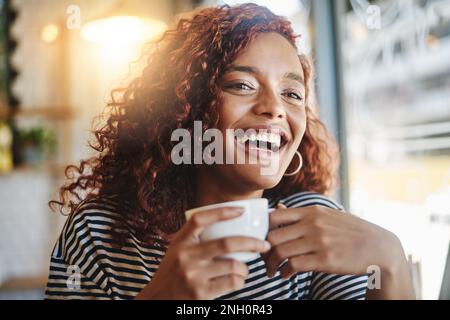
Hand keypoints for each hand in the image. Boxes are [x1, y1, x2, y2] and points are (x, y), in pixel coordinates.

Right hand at [136, 206, 270, 299]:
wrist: (157, 298)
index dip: (222, 212)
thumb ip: (195, 237)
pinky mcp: (201, 293)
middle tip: (265, 244)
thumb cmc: (173, 270)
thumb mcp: (178, 249)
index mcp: (180, 241)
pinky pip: (232, 283)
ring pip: (234, 266)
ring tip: (244, 269)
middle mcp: (186, 256)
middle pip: (227, 243)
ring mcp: (193, 275)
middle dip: (252, 243)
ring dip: (245, 268)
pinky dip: (240, 281)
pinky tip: (237, 280)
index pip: (200, 219)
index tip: (242, 210)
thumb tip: (228, 221)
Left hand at [263, 204, 405, 278]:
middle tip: (265, 259)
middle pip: (273, 236)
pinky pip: (294, 266)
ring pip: (281, 252)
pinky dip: (285, 272)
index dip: (262, 229)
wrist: (379, 247)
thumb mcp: (327, 215)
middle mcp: (312, 224)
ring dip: (272, 264)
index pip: (274, 216)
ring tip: (272, 270)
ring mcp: (318, 242)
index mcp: (311, 211)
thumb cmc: (350, 231)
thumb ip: (301, 213)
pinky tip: (286, 275)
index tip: (262, 240)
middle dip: (264, 250)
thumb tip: (277, 208)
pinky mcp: (325, 260)